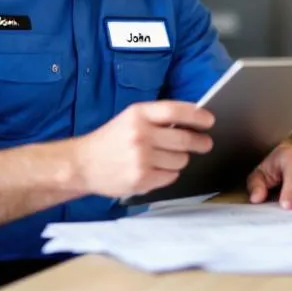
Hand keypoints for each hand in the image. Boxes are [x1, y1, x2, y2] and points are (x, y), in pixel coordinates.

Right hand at [75, 101, 214, 198]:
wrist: (82, 164)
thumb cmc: (110, 140)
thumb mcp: (130, 119)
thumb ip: (157, 118)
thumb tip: (192, 121)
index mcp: (138, 115)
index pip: (175, 111)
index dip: (197, 116)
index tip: (209, 121)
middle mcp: (140, 135)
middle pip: (184, 139)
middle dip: (199, 142)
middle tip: (204, 143)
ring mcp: (140, 159)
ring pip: (181, 160)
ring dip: (180, 159)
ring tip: (166, 157)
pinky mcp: (141, 179)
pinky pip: (171, 176)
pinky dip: (169, 174)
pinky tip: (156, 169)